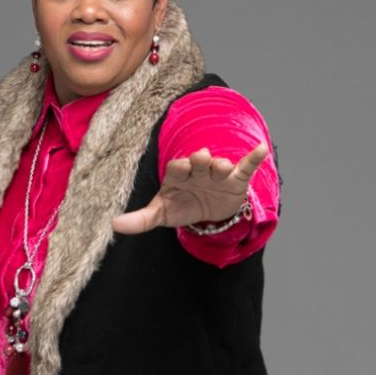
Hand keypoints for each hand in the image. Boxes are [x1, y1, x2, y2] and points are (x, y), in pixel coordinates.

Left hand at [111, 142, 268, 234]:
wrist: (208, 213)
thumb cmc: (181, 206)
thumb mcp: (161, 214)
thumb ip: (140, 219)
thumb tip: (114, 225)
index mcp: (179, 175)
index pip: (177, 167)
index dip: (179, 167)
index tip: (179, 168)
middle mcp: (198, 170)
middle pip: (198, 161)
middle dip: (199, 160)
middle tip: (200, 159)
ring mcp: (218, 174)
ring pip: (220, 165)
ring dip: (221, 165)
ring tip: (222, 167)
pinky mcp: (236, 179)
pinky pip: (246, 166)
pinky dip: (254, 157)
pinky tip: (261, 149)